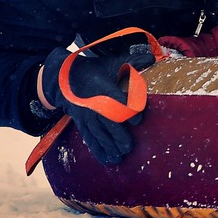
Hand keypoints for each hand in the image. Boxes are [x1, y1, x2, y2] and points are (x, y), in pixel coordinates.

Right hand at [40, 47, 154, 163]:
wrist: (65, 78)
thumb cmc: (95, 70)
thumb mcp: (112, 63)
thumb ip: (132, 62)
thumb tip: (152, 58)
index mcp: (102, 87)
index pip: (116, 99)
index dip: (127, 110)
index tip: (137, 120)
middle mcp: (93, 103)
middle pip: (106, 121)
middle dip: (117, 134)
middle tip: (129, 146)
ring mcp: (86, 115)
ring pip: (98, 132)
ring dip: (109, 145)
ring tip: (120, 156)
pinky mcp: (82, 123)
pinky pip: (90, 138)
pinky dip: (98, 150)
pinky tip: (107, 160)